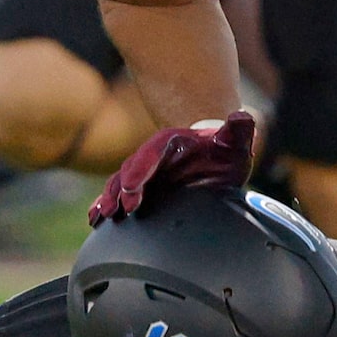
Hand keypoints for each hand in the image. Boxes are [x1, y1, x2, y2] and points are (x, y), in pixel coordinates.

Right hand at [88, 111, 255, 226]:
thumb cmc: (224, 149)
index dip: (141, 170)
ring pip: (120, 184)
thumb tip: (242, 117)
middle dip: (122, 190)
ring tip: (102, 216)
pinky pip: (119, 196)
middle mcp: (153, 157)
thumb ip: (238, 130)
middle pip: (131, 170)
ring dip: (109, 199)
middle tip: (120, 210)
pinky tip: (94, 219)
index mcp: (172, 142)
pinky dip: (104, 205)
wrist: (214, 158)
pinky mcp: (141, 189)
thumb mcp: (235, 140)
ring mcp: (145, 173)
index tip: (134, 189)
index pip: (152, 153)